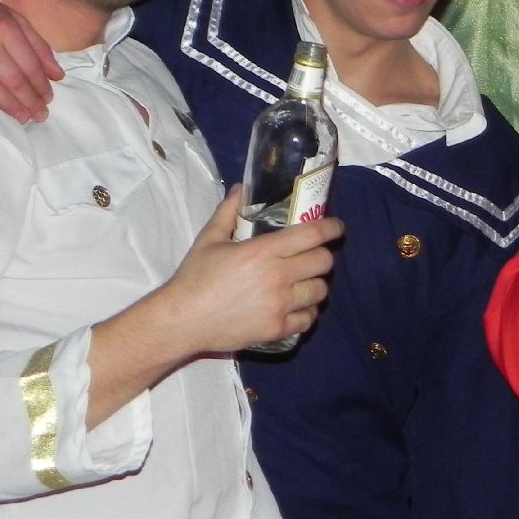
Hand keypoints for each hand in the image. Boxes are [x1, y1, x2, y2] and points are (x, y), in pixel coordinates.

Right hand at [0, 0, 62, 122]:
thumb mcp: (14, 18)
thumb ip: (38, 45)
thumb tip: (57, 75)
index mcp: (5, 26)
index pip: (28, 64)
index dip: (40, 85)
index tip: (49, 99)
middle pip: (11, 78)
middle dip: (28, 100)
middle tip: (40, 115)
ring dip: (8, 105)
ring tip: (23, 117)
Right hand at [159, 192, 343, 355]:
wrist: (181, 320)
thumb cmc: (194, 277)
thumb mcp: (209, 239)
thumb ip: (228, 211)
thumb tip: (241, 188)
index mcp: (263, 251)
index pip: (312, 235)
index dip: (331, 228)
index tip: (337, 227)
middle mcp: (277, 277)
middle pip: (323, 262)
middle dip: (322, 256)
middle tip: (313, 256)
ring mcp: (279, 305)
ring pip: (320, 291)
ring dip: (316, 284)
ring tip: (305, 282)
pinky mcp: (277, 329)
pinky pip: (308, 319)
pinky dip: (308, 312)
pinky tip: (298, 306)